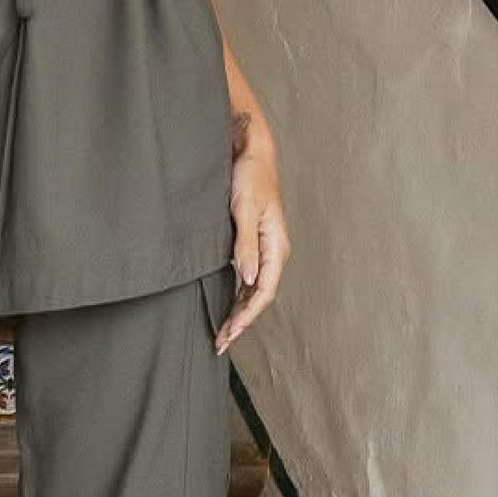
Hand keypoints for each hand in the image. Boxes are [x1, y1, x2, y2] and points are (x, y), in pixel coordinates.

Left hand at [216, 115, 288, 353]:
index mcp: (277, 247)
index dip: (247, 317)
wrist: (252, 153)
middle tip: (220, 343)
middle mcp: (275, 252)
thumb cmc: (250, 178)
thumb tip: (250, 280)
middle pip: (260, 296)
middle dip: (241, 321)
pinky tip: (227, 305)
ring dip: (239, 311)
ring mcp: (266, 249)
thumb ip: (246, 246)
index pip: (264, 292)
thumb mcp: (244, 211)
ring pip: (255, 289)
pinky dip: (239, 295)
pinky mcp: (255, 243)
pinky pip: (250, 278)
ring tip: (222, 332)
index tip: (229, 334)